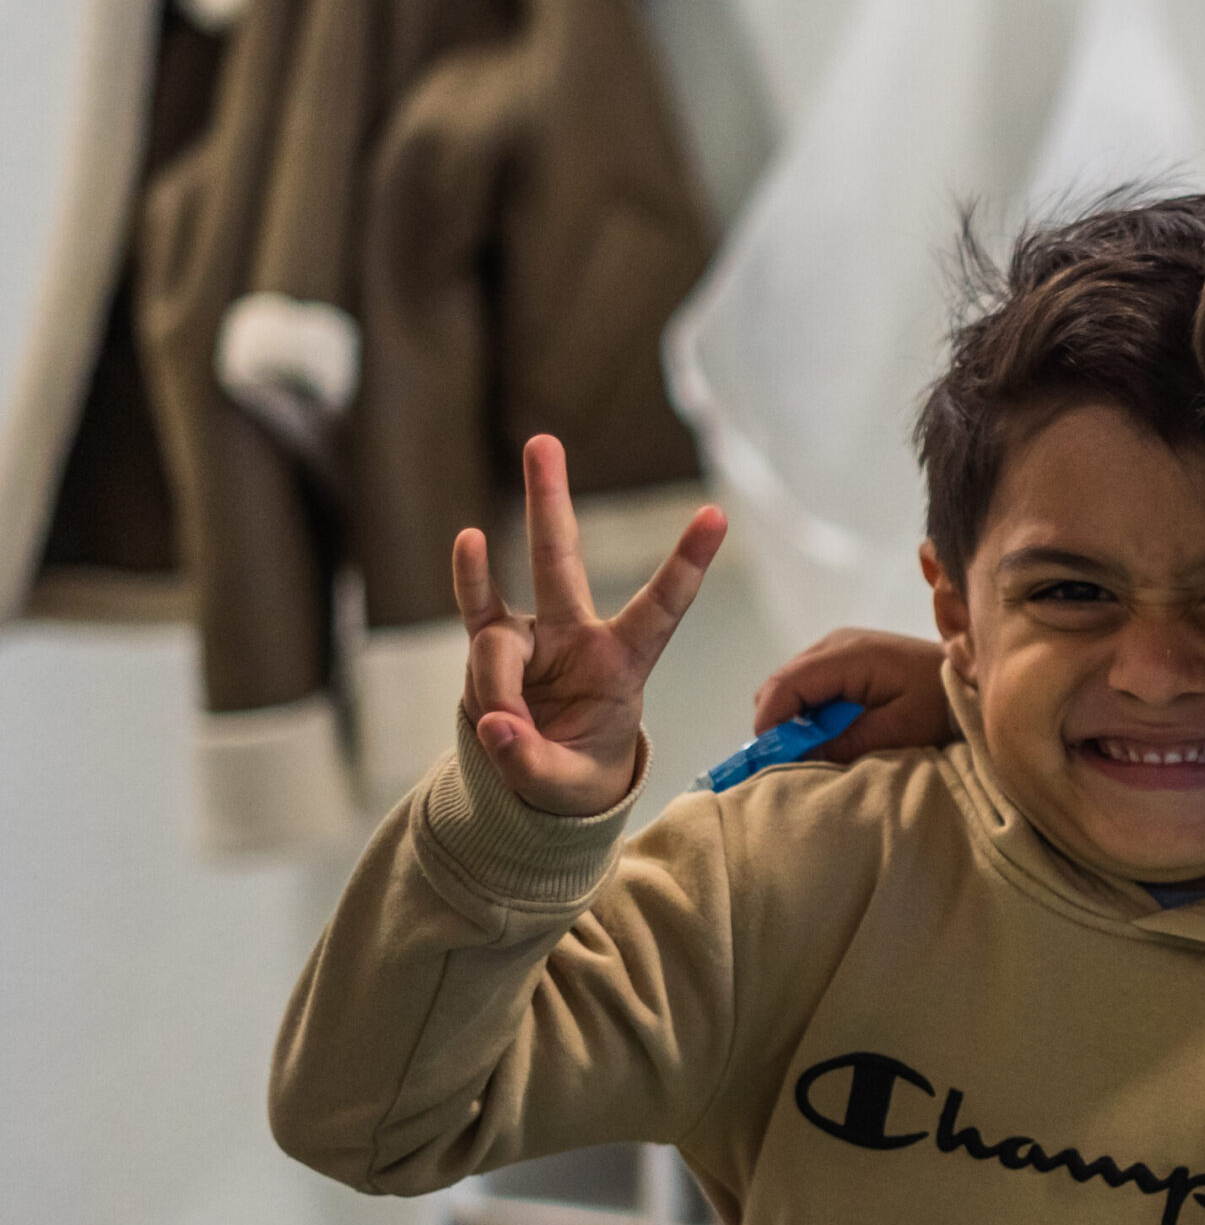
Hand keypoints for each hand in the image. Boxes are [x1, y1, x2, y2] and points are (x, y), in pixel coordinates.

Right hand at [453, 434, 721, 815]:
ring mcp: (530, 638)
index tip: (716, 514)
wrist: (541, 781)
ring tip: (504, 729)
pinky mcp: (490, 651)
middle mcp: (577, 637)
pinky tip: (469, 542)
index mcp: (623, 665)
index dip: (686, 564)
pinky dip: (470, 582)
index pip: (661, 608)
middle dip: (550, 502)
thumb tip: (494, 727)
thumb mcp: (563, 783)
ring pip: (501, 635)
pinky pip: (474, 613)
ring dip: (495, 682)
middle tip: (543, 441)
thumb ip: (532, 761)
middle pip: (561, 560)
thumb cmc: (575, 774)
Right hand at [751, 628, 952, 758]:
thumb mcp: (901, 729)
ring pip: (792, 685)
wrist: (971, 675)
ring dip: (795, 718)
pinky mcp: (845, 657)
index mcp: (847, 655)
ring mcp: (838, 647)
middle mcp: (834, 644)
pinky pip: (810, 684)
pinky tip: (830, 732)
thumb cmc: (942, 702)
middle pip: (781, 684)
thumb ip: (849, 743)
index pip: (787, 684)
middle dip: (779, 724)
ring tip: (814, 749)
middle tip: (794, 761)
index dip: (770, 722)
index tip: (770, 760)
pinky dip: (810, 711)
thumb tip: (800, 759)